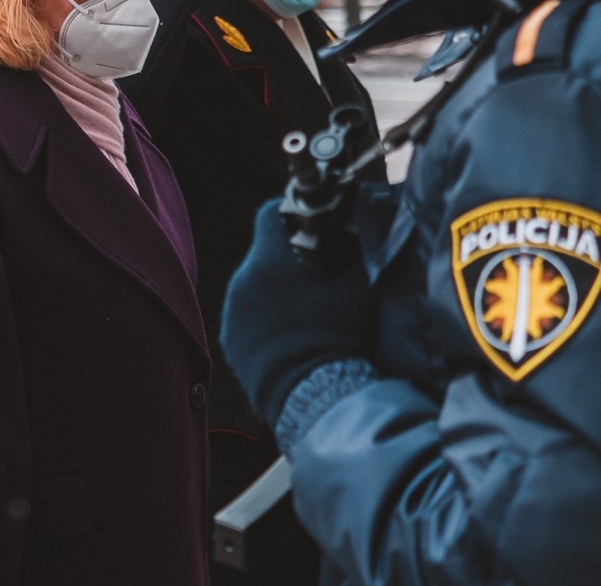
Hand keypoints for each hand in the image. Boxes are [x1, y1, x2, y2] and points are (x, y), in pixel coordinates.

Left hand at [220, 199, 373, 429]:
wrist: (316, 394)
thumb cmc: (342, 334)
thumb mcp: (363, 283)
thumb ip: (366, 245)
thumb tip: (375, 218)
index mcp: (268, 258)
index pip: (273, 213)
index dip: (297, 217)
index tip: (318, 230)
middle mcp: (241, 280)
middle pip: (266, 254)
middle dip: (292, 261)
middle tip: (323, 279)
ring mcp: (233, 312)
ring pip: (257, 289)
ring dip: (280, 295)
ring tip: (312, 314)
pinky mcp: (232, 342)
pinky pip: (249, 320)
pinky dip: (268, 324)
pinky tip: (295, 339)